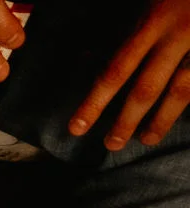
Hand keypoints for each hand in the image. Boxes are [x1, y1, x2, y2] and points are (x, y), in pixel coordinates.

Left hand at [70, 0, 189, 148]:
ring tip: (148, 139)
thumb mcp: (145, 4)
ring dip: (163, 120)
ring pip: (182, 92)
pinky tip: (182, 119)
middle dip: (127, 121)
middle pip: (148, 88)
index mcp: (152, 23)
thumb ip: (121, 31)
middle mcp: (178, 36)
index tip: (77, 128)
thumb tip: (85, 59)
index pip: (116, 71)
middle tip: (111, 145)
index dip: (95, 103)